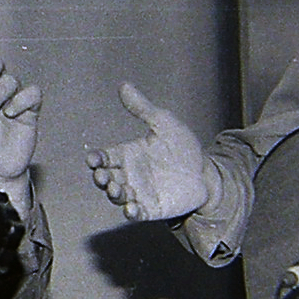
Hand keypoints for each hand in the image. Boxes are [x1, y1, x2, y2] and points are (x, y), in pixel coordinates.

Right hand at [87, 83, 215, 220]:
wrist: (205, 172)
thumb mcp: (164, 123)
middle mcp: (129, 175)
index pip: (105, 157)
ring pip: (118, 196)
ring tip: (116, 189)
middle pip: (106, 178)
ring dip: (114, 194)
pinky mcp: (151, 209)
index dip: (96, 159)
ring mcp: (139, 193)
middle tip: (102, 176)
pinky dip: (131, 212)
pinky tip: (131, 207)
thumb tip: (124, 86)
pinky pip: (136, 213)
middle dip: (100, 178)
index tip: (93, 159)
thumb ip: (142, 108)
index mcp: (127, 155)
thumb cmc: (183, 148)